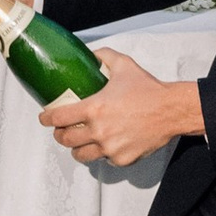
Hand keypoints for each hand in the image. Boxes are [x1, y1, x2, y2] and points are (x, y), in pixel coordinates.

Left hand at [45, 50, 203, 168]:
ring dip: (76, 148)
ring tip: (79, 142)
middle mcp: (99, 132)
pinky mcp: (122, 159)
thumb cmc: (147, 88)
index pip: (59, 118)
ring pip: (81, 155)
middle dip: (59, 135)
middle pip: (66, 140)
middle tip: (61, 130)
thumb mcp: (123, 65)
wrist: (171, 110)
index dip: (47, 118)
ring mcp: (110, 149)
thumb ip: (103, 56)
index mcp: (95, 109)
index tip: (44, 117)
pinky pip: (104, 160)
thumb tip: (89, 55)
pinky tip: (106, 144)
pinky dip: (102, 153)